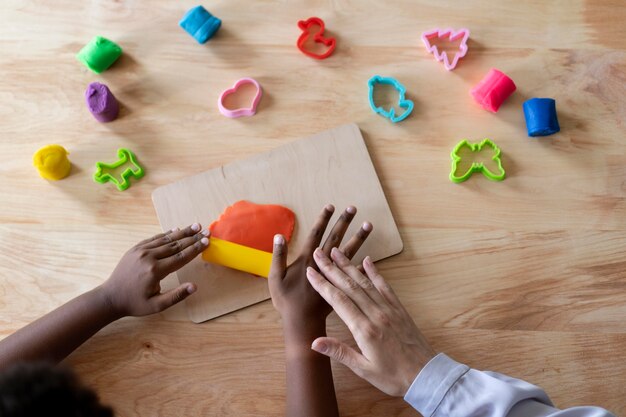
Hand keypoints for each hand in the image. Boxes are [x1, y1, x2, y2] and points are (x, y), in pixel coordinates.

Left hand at [100, 223, 208, 316]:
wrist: (110, 297)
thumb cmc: (135, 303)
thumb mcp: (157, 305)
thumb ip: (176, 296)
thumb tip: (194, 286)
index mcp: (155, 271)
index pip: (180, 257)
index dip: (195, 249)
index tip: (207, 241)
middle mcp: (149, 257)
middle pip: (176, 245)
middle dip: (193, 238)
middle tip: (206, 231)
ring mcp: (141, 251)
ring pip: (166, 239)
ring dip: (182, 232)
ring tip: (196, 226)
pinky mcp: (135, 248)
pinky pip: (154, 238)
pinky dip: (167, 234)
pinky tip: (176, 230)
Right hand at [268, 205, 371, 326]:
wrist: (303, 329)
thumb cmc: (287, 306)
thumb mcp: (275, 281)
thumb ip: (277, 257)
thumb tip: (278, 236)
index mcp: (309, 263)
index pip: (318, 237)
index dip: (324, 221)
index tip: (330, 206)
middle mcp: (326, 268)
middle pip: (338, 242)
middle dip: (344, 224)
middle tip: (351, 208)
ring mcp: (337, 278)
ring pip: (352, 256)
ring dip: (359, 239)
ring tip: (368, 224)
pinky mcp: (345, 289)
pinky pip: (361, 278)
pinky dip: (365, 266)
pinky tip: (370, 257)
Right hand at [306, 250, 435, 396]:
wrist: (426, 375)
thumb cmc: (393, 376)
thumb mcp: (363, 369)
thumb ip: (339, 352)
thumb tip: (314, 342)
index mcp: (364, 329)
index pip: (338, 300)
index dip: (322, 284)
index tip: (310, 272)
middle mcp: (376, 314)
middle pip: (349, 286)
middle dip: (332, 268)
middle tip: (318, 254)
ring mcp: (389, 309)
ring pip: (365, 282)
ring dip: (349, 266)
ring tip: (336, 252)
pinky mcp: (399, 308)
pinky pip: (384, 286)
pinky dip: (374, 272)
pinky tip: (367, 260)